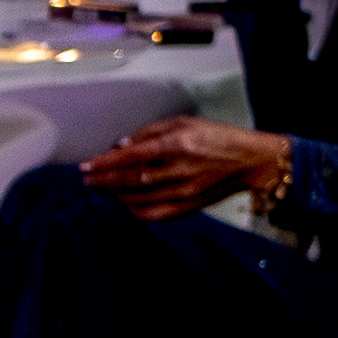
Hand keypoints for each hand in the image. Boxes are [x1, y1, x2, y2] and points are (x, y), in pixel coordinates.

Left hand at [80, 118, 288, 221]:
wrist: (251, 161)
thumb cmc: (217, 137)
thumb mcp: (186, 122)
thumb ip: (151, 132)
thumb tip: (121, 146)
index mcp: (178, 144)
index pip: (132, 156)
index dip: (105, 162)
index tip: (86, 165)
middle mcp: (179, 169)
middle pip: (130, 180)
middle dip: (103, 181)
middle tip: (87, 179)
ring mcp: (184, 191)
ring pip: (138, 198)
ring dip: (114, 195)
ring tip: (101, 188)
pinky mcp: (188, 207)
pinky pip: (153, 214)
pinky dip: (134, 209)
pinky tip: (125, 202)